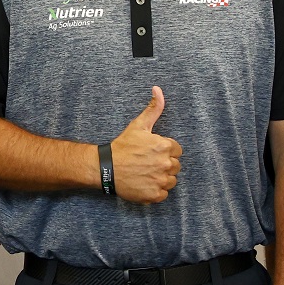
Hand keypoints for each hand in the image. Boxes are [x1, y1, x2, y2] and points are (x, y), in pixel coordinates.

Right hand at [109, 86, 181, 202]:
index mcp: (165, 147)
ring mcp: (160, 181)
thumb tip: (158, 89)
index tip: (152, 152)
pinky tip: (144, 183)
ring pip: (171, 181)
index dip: (165, 150)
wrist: (106, 168)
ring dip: (162, 178)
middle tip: (147, 163)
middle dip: (164, 164)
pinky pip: (163, 194)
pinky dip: (155, 191)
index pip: (177, 151)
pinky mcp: (155, 195)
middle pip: (175, 166)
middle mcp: (166, 164)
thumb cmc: (123, 146)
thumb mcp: (138, 125)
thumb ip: (153, 108)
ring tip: (146, 173)